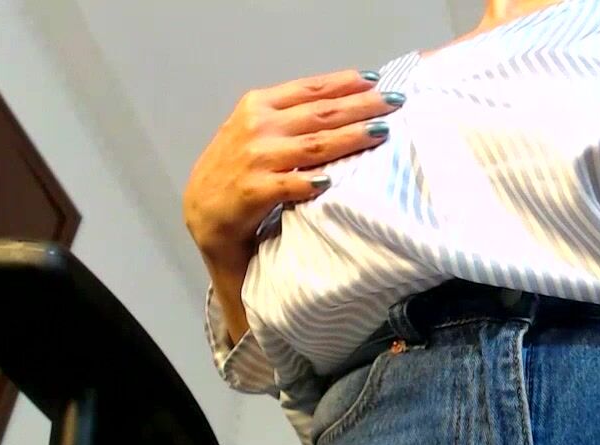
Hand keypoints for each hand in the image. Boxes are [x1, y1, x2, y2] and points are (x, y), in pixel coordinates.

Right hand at [183, 69, 402, 265]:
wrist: (204, 209)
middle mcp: (258, 126)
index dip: (345, 83)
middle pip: (320, 113)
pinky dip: (312, 181)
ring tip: (382, 131)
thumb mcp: (257, 129)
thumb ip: (290, 115)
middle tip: (395, 102)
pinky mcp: (253, 190)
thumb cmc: (239, 167)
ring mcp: (255, 158)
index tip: (376, 80)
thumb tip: (343, 103)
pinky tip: (334, 181)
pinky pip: (291, 184)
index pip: (310, 90)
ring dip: (351, 137)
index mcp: (259, 105)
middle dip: (362, 106)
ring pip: (314, 145)